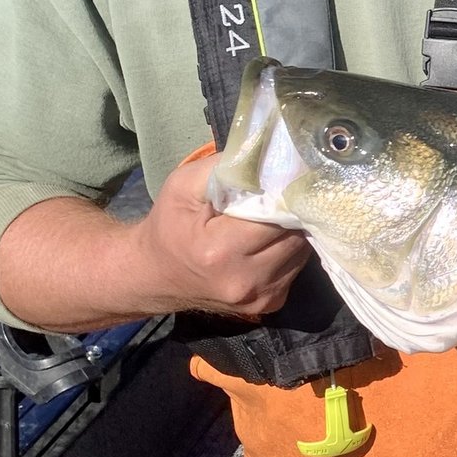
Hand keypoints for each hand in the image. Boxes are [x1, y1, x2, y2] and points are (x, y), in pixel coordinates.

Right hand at [128, 152, 311, 318]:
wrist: (154, 277)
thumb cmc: (169, 226)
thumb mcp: (183, 186)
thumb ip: (226, 168)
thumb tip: (270, 153)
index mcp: (220, 252)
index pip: (277, 214)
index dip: (285, 192)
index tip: (287, 175)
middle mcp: (245, 281)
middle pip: (296, 234)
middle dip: (293, 210)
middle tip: (283, 193)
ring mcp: (261, 298)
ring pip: (302, 250)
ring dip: (295, 230)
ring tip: (274, 216)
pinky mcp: (271, 304)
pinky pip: (297, 265)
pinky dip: (290, 248)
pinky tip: (270, 239)